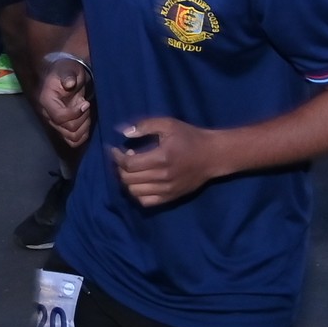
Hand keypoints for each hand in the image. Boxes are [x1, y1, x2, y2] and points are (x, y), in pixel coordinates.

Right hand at [35, 55, 94, 148]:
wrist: (61, 76)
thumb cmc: (64, 71)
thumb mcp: (67, 68)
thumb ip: (68, 75)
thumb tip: (69, 83)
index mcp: (46, 101)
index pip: (59, 117)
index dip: (75, 113)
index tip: (86, 103)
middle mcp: (48, 115)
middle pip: (67, 129)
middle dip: (83, 119)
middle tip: (86, 105)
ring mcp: (55, 123)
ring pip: (72, 138)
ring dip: (84, 127)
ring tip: (86, 113)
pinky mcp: (62, 127)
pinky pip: (73, 140)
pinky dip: (83, 135)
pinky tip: (86, 122)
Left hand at [111, 118, 227, 207]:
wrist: (213, 156)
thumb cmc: (190, 137)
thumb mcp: (169, 124)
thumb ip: (145, 126)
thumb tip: (124, 133)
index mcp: (162, 157)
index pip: (129, 164)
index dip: (117, 157)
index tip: (115, 150)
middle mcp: (163, 176)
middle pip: (129, 179)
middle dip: (120, 169)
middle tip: (122, 159)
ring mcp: (167, 190)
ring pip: (134, 192)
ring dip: (127, 181)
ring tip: (131, 171)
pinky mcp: (171, 197)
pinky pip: (146, 202)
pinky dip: (137, 194)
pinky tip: (139, 183)